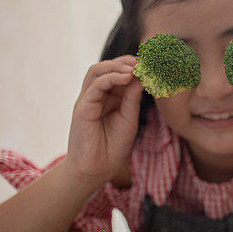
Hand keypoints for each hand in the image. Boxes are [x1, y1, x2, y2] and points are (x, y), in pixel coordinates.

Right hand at [66, 55, 142, 185]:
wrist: (97, 169)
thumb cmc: (113, 146)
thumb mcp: (129, 118)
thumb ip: (132, 98)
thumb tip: (141, 76)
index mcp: (108, 98)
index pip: (118, 74)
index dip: (133, 67)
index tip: (151, 66)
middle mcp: (96, 96)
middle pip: (106, 68)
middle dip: (125, 62)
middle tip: (144, 63)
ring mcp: (87, 100)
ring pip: (97, 71)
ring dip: (116, 66)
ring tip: (135, 68)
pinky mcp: (82, 107)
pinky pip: (95, 86)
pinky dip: (110, 77)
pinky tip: (126, 77)